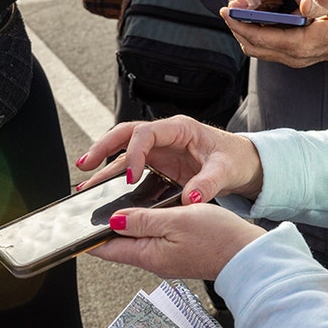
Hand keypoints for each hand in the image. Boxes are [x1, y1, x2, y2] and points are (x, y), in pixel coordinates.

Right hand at [76, 115, 263, 203]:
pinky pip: (129, 167)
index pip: (146, 133)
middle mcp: (164, 136)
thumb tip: (191, 198)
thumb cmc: (235, 158)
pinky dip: (113, 178)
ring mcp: (159, 150)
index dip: (134, 153)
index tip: (129, 177)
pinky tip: (99, 189)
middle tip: (86, 164)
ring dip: (102, 165)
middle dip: (102, 148)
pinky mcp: (157, 164)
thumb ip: (208, 184)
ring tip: (84, 182)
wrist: (243, 163)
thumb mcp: (225, 170)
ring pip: (123, 151)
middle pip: (125, 135)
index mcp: (180, 129)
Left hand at [90, 202, 265, 280]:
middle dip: (103, 228)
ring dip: (124, 224)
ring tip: (115, 205)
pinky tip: (146, 212)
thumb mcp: (176, 221)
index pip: (105, 249)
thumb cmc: (219, 239)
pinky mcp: (178, 253)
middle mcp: (153, 261)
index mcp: (147, 255)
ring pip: (135, 239)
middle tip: (91, 208)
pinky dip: (144, 224)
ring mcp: (165, 258)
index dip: (86, 237)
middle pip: (117, 244)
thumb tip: (113, 221)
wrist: (249, 256)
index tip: (72, 226)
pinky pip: (153, 238)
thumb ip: (142, 221)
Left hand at [222, 0, 327, 67]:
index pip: (263, 38)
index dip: (242, 25)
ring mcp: (296, 59)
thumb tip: (298, 3)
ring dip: (245, 35)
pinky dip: (257, 37)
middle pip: (255, 48)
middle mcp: (297, 56)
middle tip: (227, 13)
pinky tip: (252, 22)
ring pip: (260, 51)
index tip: (228, 12)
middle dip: (238, 30)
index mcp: (303, 44)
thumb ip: (317, 3)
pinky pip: (269, 49)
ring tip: (235, 17)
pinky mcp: (297, 56)